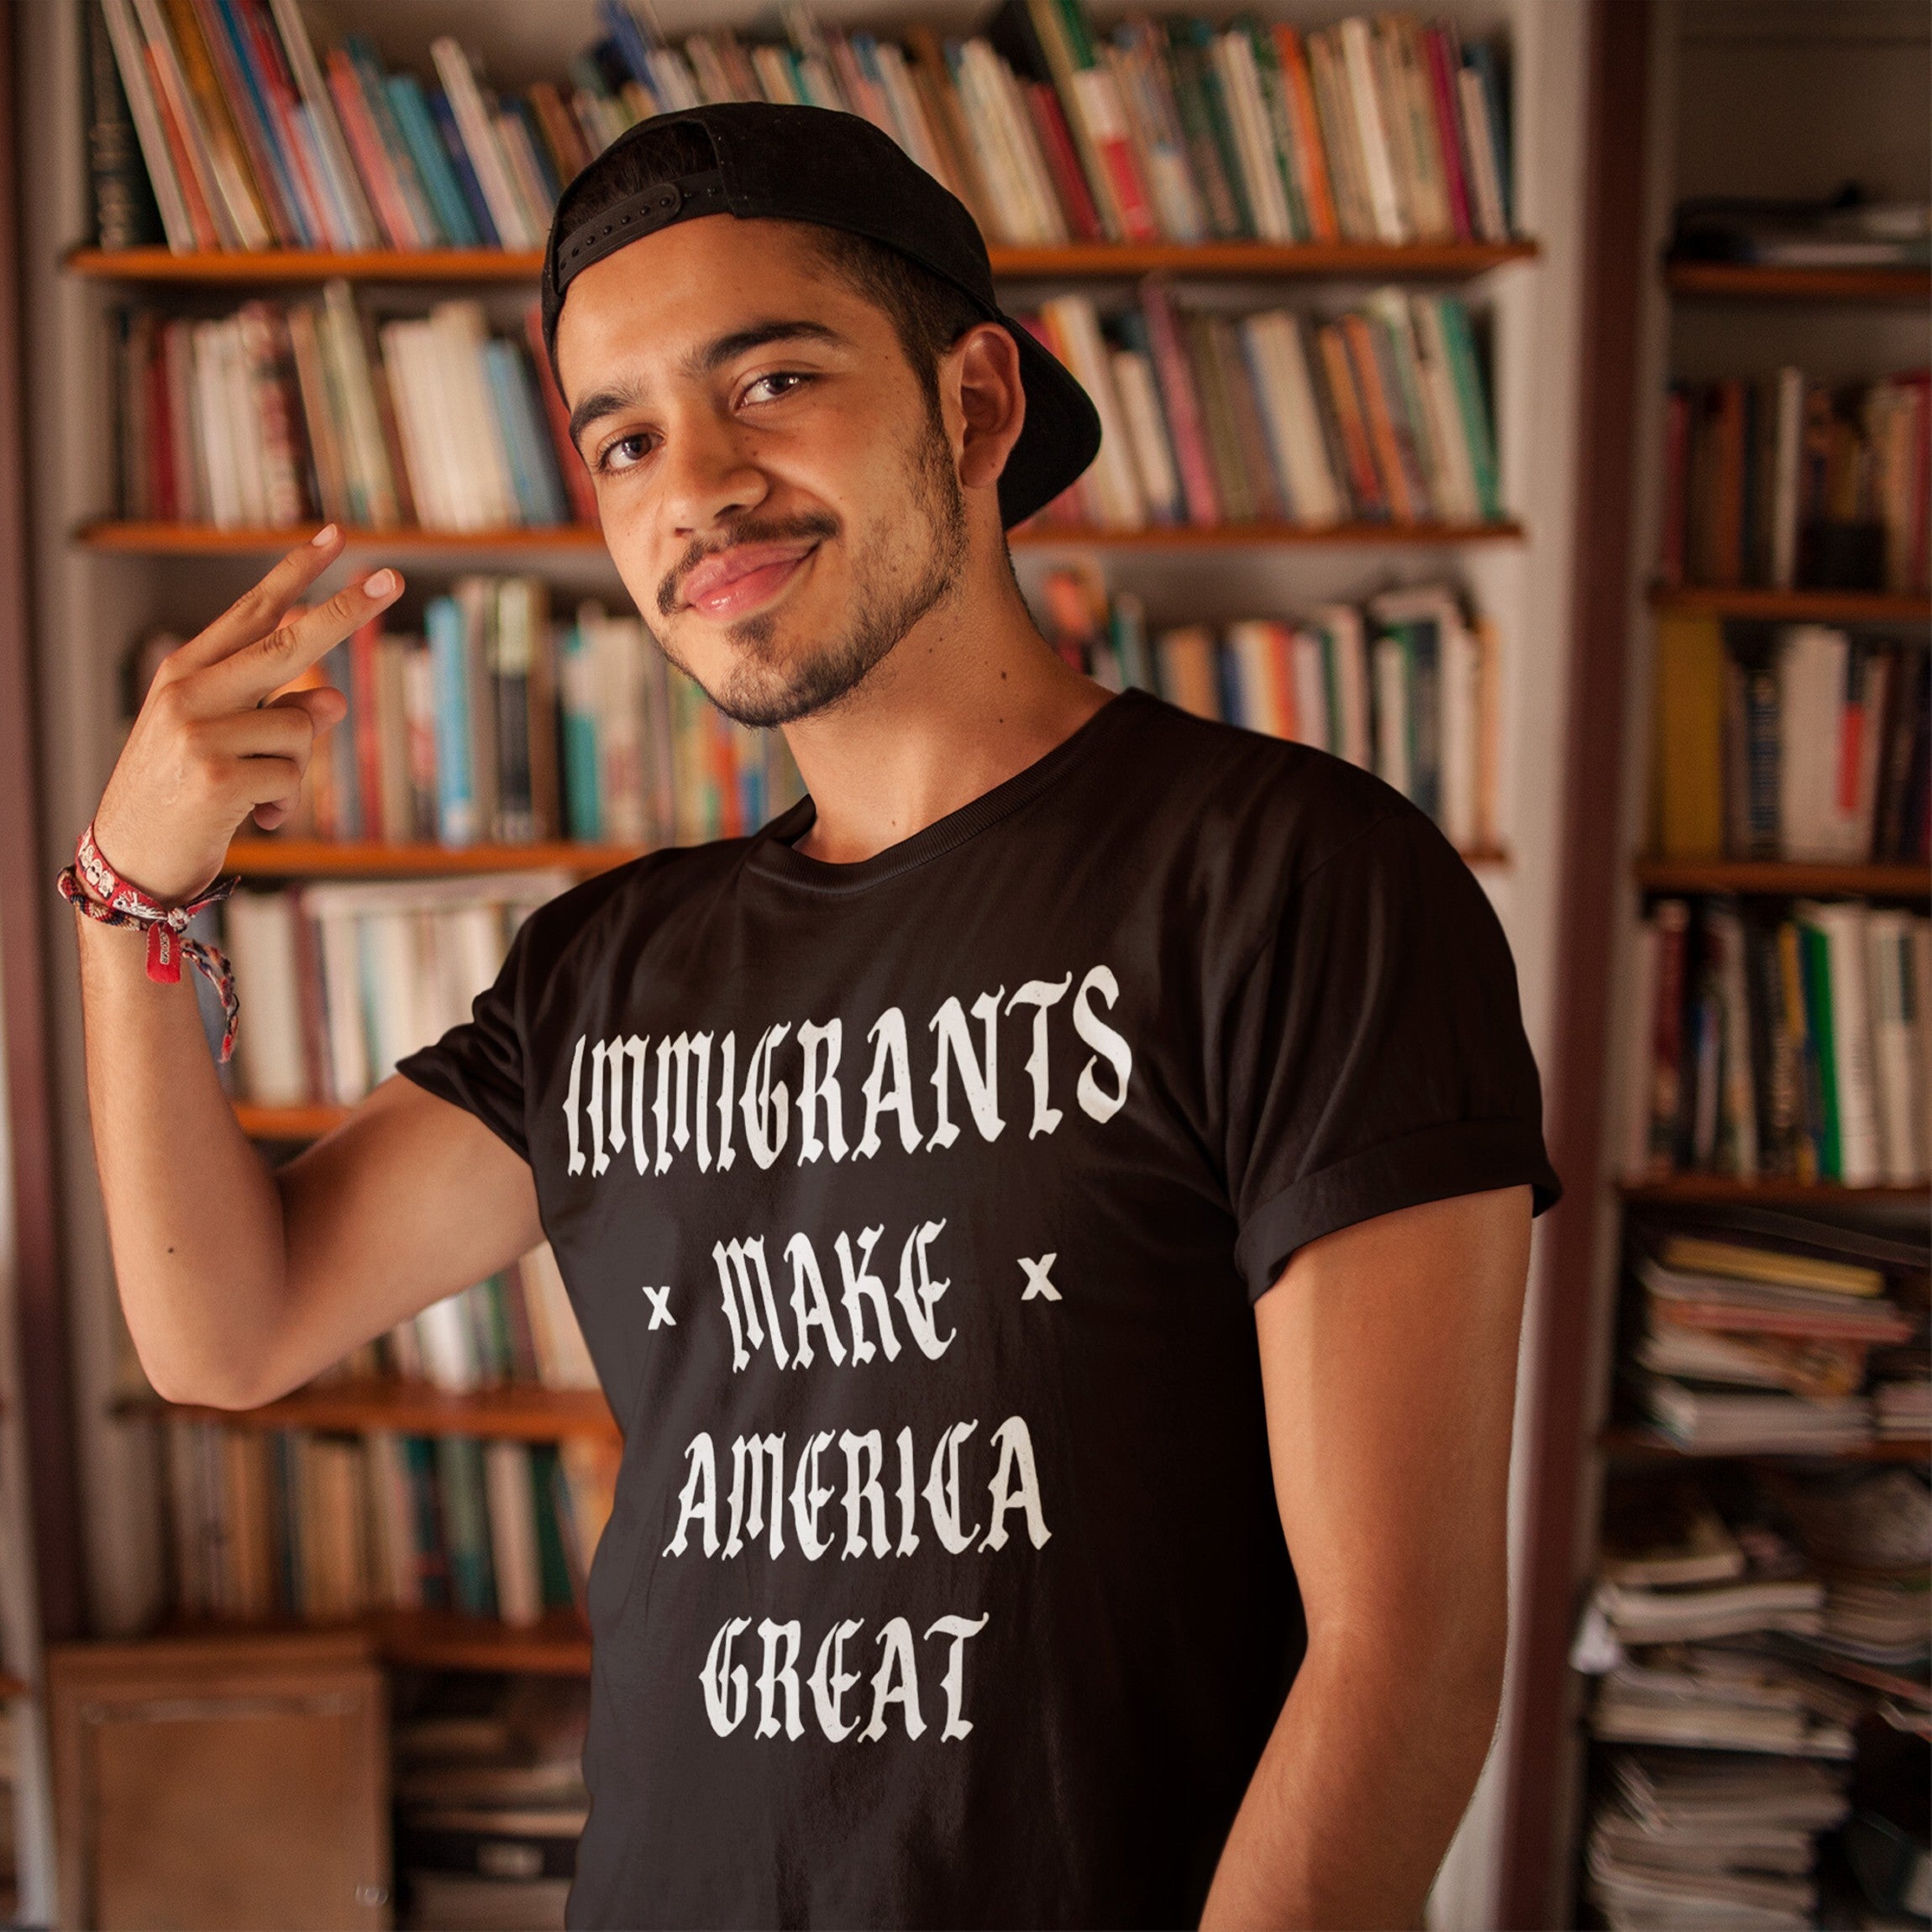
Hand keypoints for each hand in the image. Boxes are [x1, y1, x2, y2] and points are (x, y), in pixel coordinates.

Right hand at [92, 527, 402, 903]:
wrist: (128, 860)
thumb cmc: (182, 797)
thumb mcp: (224, 745)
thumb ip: (276, 713)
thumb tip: (335, 698)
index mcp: (184, 672)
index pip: (250, 612)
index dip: (295, 574)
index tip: (337, 536)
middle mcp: (188, 692)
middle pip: (287, 642)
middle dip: (345, 611)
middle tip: (394, 579)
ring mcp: (199, 731)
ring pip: (302, 728)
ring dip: (293, 769)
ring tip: (251, 794)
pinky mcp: (216, 775)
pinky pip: (292, 779)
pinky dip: (284, 805)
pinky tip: (250, 818)